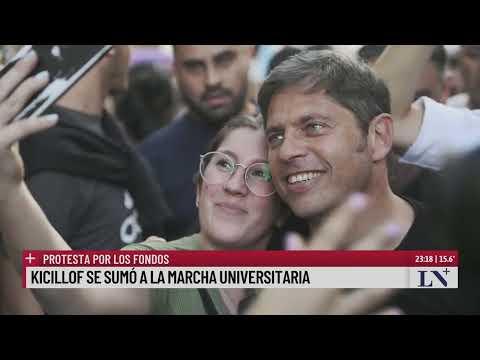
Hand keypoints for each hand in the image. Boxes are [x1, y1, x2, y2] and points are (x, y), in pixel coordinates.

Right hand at [0, 51, 57, 201]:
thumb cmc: (2, 153)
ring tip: (45, 78)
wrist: (0, 185)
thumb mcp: (4, 127)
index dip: (8, 71)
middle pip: (0, 89)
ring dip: (30, 89)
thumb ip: (9, 108)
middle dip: (18, 71)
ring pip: (11, 104)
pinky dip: (38, 122)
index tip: (21, 57)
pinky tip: (54, 118)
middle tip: (33, 57)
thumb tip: (27, 85)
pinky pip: (21, 129)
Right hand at [248, 194, 402, 314]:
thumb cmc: (267, 309)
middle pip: (356, 259)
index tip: (359, 198)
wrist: (271, 330)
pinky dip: (381, 314)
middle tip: (393, 225)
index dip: (345, 215)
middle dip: (375, 242)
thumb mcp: (275, 280)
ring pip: (368, 291)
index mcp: (307, 270)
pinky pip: (365, 318)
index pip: (329, 236)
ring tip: (399, 269)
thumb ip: (290, 261)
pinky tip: (396, 309)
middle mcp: (325, 286)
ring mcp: (336, 308)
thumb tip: (294, 238)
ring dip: (385, 279)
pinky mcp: (340, 323)